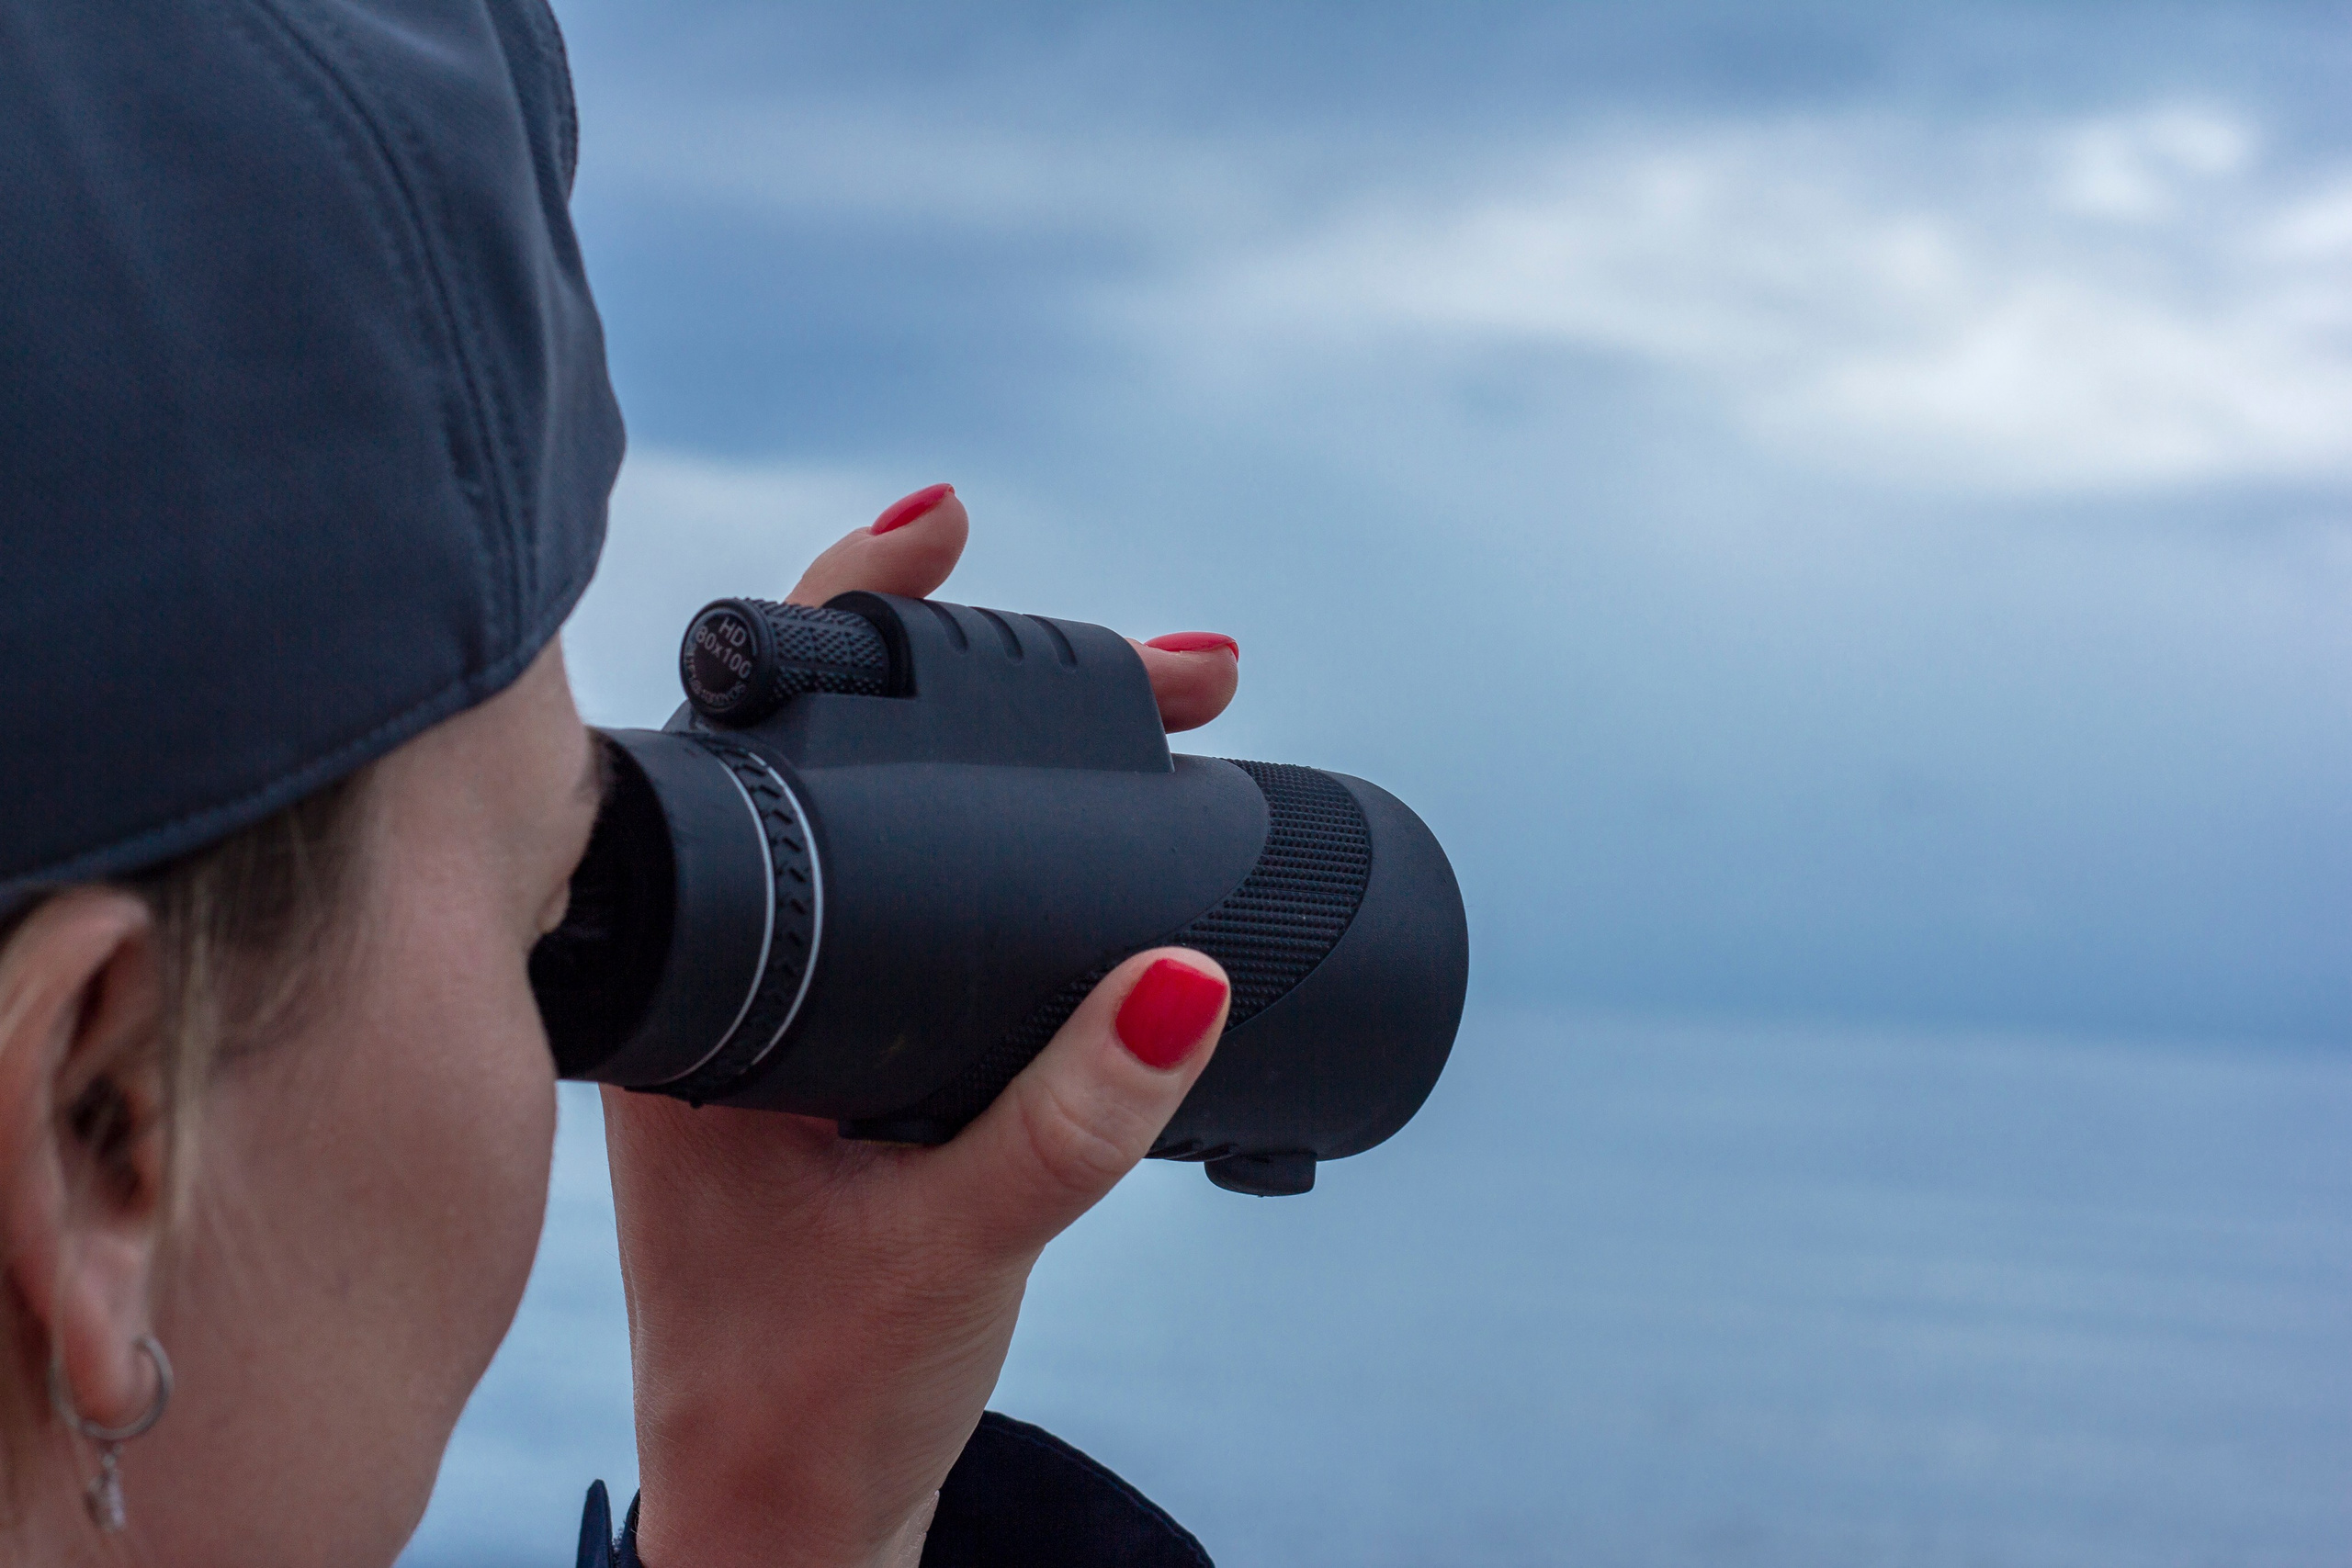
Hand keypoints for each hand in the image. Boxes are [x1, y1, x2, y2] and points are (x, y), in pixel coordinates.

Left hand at [603, 485, 1242, 1567]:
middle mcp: (722, 967)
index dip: (849, 612)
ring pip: (900, 819)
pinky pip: (934, 889)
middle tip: (1186, 664)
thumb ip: (1069, 1126)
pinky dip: (1027, 829)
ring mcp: (788, 1001)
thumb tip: (1187, 978)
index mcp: (680, 982)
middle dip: (1011, 675)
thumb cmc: (812, 1393)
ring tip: (1185, 710)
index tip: (946, 525)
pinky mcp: (852, 1042)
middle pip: (846, 749)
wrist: (791, 1503)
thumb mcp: (955, 1249)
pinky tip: (1113, 814)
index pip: (748, 735)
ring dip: (1037, 751)